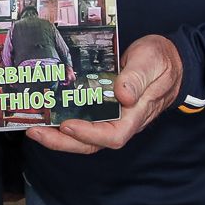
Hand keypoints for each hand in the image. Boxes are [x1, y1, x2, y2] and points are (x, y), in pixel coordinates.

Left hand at [26, 34, 183, 154]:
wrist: (170, 61)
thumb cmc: (161, 62)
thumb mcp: (151, 63)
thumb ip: (137, 78)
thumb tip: (123, 95)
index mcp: (136, 114)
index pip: (113, 135)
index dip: (89, 134)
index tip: (68, 125)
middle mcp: (122, 120)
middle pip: (92, 143)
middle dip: (62, 142)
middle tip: (36, 132)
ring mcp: (112, 116)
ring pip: (84, 135)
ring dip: (58, 135)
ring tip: (34, 127)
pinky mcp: (103, 108)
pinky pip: (82, 120)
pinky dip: (63, 121)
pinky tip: (46, 114)